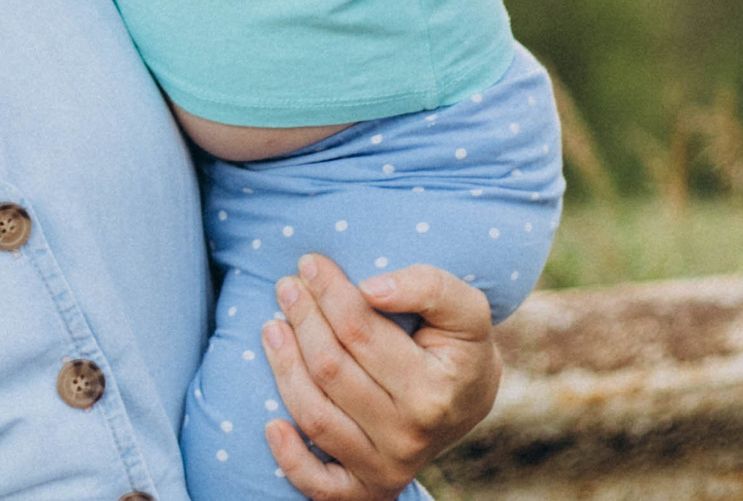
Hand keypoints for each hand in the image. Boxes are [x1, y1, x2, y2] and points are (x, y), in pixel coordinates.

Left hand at [258, 254, 500, 496]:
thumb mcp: (465, 310)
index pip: (360, 332)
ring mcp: (387, 467)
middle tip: (288, 287)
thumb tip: (371, 288)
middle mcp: (410, 435)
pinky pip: (320, 485)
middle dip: (302, 319)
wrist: (470, 402)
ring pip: (316, 415)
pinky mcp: (368, 489)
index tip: (310, 264)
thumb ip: (429, 287)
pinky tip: (272, 424)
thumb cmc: (460, 347)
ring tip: (272, 327)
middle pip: (332, 369)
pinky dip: (291, 459)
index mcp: (433, 391)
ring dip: (284, 367)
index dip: (329, 293)